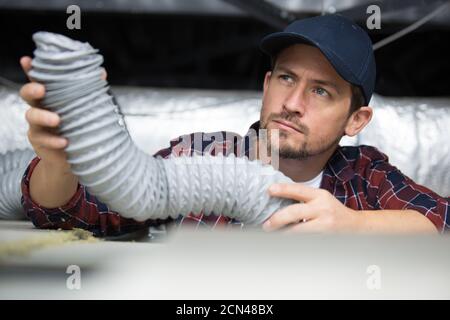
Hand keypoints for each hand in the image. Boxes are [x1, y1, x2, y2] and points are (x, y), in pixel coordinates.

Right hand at [19, 56, 106, 170]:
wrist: (72, 156)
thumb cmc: (77, 127)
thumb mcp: (84, 109)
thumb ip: (89, 91)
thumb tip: (101, 73)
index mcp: (50, 96)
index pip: (38, 79)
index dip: (30, 69)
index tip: (27, 61)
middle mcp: (40, 107)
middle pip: (27, 94)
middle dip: (32, 90)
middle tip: (41, 90)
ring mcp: (37, 125)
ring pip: (31, 116)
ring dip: (43, 116)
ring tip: (57, 120)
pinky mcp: (39, 141)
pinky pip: (42, 139)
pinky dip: (53, 140)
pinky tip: (64, 141)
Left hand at [263, 183, 359, 232]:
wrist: (355, 226)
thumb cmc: (333, 211)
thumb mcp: (321, 199)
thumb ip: (303, 198)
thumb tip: (277, 198)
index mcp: (320, 195)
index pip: (298, 190)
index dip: (283, 189)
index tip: (269, 190)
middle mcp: (322, 208)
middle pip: (294, 212)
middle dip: (277, 219)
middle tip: (266, 225)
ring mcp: (324, 224)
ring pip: (298, 230)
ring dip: (283, 232)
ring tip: (273, 233)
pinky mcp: (324, 238)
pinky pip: (304, 239)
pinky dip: (293, 239)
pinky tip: (285, 239)